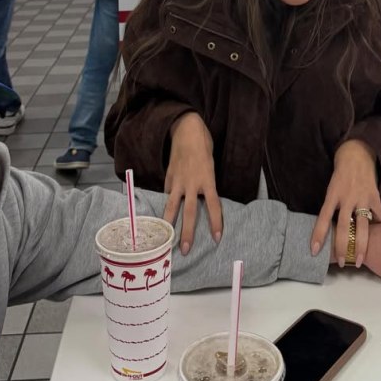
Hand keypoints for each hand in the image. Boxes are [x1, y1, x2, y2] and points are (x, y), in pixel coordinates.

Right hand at [164, 112, 222, 254]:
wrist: (187, 129)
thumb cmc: (204, 145)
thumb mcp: (211, 165)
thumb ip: (206, 183)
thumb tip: (201, 199)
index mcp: (208, 179)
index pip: (214, 206)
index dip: (216, 223)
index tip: (217, 238)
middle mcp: (193, 183)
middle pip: (190, 212)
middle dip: (187, 233)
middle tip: (185, 250)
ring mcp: (178, 180)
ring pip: (172, 206)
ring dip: (169, 224)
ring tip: (165, 239)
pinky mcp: (169, 176)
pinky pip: (168, 193)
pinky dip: (166, 203)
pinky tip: (163, 214)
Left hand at [311, 139, 380, 267]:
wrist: (357, 157)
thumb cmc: (341, 178)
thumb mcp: (331, 191)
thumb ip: (332, 209)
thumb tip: (330, 234)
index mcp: (332, 195)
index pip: (322, 218)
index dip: (318, 235)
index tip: (314, 251)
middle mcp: (347, 197)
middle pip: (344, 227)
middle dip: (342, 247)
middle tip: (341, 262)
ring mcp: (362, 198)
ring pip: (362, 227)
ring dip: (360, 246)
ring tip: (359, 260)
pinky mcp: (375, 197)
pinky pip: (377, 216)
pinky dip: (375, 224)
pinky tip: (373, 228)